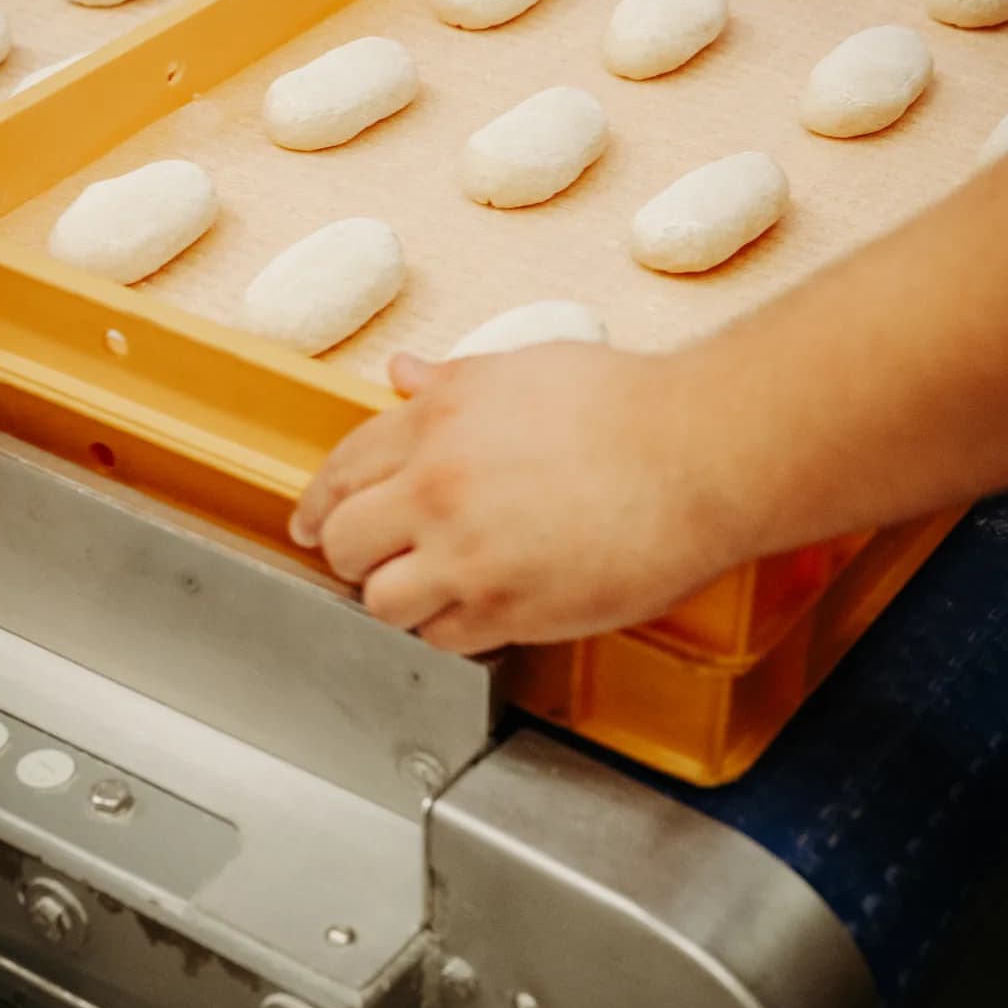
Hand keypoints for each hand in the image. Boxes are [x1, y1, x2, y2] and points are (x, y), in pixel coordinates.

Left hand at [290, 345, 747, 654]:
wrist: (696, 454)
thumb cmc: (628, 406)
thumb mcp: (524, 369)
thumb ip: (451, 382)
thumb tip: (402, 372)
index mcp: (436, 419)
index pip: (341, 470)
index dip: (318, 504)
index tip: (311, 523)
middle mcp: (437, 486)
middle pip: (343, 541)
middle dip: (351, 553)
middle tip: (373, 560)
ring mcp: (468, 553)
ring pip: (380, 602)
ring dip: (398, 599)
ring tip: (433, 587)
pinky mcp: (507, 609)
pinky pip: (442, 638)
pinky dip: (451, 629)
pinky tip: (479, 607)